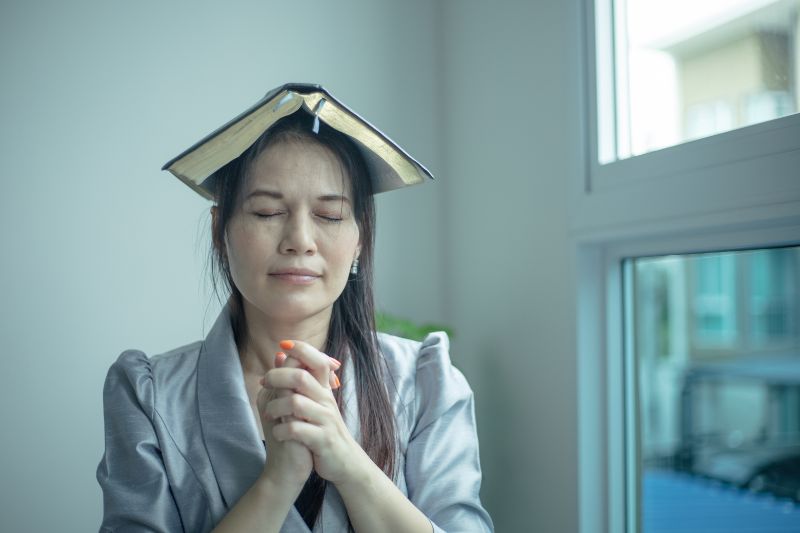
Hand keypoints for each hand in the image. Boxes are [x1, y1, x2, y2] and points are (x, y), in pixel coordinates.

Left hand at [262, 340, 367, 484]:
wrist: (343, 461)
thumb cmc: (323, 429)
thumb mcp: (314, 402)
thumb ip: (299, 379)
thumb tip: (279, 355)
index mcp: (324, 390)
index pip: (317, 359)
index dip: (300, 348)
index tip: (283, 345)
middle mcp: (326, 401)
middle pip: (301, 376)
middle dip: (277, 377)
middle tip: (264, 384)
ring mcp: (325, 420)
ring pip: (295, 403)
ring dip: (275, 407)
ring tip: (268, 415)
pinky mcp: (322, 440)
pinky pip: (297, 430)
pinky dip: (282, 430)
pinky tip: (278, 433)